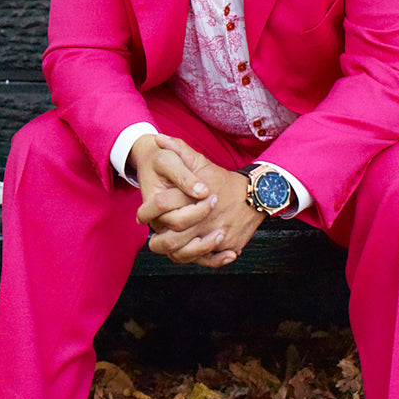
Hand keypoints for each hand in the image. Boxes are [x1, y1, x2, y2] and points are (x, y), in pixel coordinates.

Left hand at [132, 134, 264, 266]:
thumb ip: (179, 149)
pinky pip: (210, 260)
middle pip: (171, 239)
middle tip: (154, 240)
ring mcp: (218, 235)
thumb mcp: (201, 162)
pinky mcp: (229, 246)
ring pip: (188, 255)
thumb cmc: (222, 179)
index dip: (146, 213)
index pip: (162, 209)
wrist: (259, 193)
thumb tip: (158, 139)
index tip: (140, 217)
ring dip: (176, 253)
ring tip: (171, 247)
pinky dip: (201, 259)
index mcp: (194, 198)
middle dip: (158, 241)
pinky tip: (194, 253)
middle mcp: (205, 219)